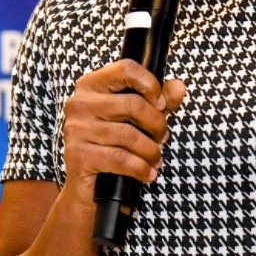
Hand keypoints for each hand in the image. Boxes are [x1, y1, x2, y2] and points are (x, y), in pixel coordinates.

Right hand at [61, 59, 187, 204]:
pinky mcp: (78, 156)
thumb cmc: (113, 145)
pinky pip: (120, 159)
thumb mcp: (138, 119)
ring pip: (129, 135)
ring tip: (156, 158)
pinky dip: (141, 168)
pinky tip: (148, 173)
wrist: (87, 187)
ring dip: (151, 151)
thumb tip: (179, 87)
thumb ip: (160, 101)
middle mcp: (80, 103)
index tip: (161, 104)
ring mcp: (76, 130)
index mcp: (92, 85)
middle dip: (156, 124)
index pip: (126, 69)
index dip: (150, 84)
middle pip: (132, 104)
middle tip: (163, 138)